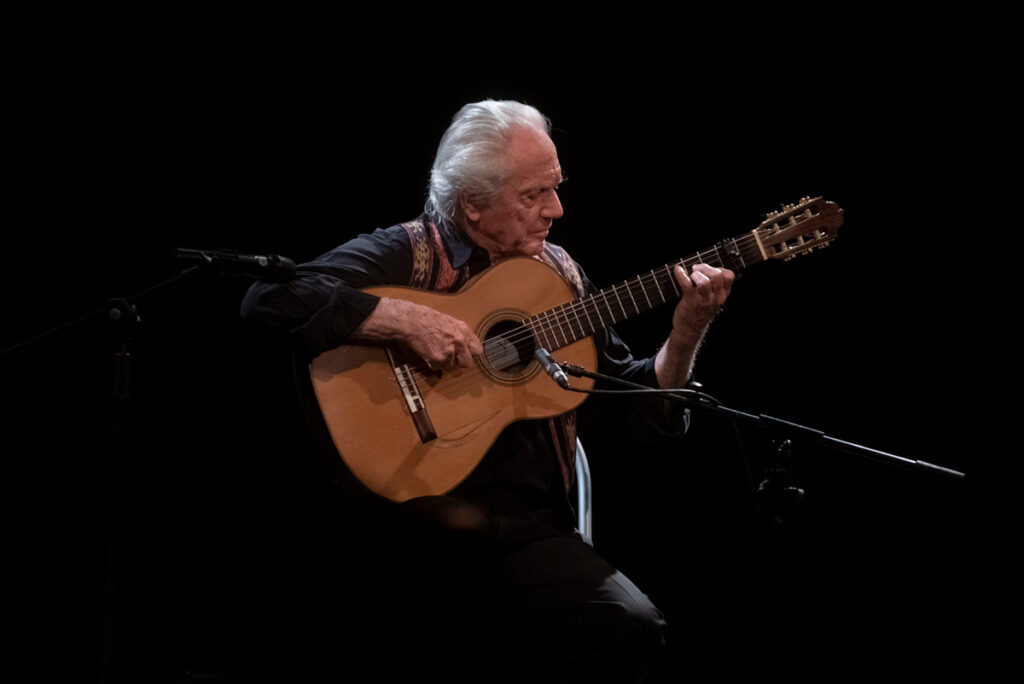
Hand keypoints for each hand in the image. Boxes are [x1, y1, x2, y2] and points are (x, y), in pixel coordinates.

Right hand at [355, 297, 483, 370]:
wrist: (411, 321)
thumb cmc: (427, 318)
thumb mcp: (450, 321)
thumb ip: (461, 334)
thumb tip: (468, 346)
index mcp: (464, 330)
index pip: (478, 350)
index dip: (470, 353)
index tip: (466, 354)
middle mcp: (459, 342)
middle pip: (467, 363)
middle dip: (459, 362)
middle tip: (450, 356)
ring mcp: (448, 352)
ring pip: (451, 367)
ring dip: (443, 362)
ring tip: (434, 349)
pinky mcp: (437, 359)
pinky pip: (438, 368)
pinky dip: (432, 364)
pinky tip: (428, 352)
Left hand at [670, 263, 734, 344]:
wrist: (690, 329)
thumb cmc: (700, 312)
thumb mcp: (713, 300)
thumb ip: (714, 286)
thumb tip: (705, 268)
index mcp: (722, 295)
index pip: (729, 276)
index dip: (719, 268)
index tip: (710, 269)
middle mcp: (715, 298)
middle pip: (717, 275)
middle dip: (706, 268)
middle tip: (697, 270)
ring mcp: (703, 300)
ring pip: (704, 281)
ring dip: (696, 274)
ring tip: (691, 276)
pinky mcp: (691, 301)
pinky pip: (686, 283)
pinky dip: (680, 274)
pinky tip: (678, 271)